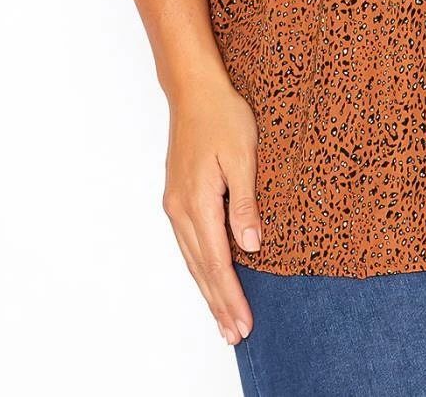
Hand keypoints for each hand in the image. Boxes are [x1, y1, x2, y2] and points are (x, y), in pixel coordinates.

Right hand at [161, 68, 263, 344]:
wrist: (194, 91)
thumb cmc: (223, 116)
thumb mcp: (243, 156)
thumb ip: (245, 203)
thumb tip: (250, 247)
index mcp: (198, 201)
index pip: (216, 261)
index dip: (230, 295)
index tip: (243, 323)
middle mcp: (181, 209)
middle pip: (201, 268)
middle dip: (219, 304)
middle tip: (234, 335)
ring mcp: (175, 204)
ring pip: (192, 259)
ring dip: (208, 291)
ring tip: (223, 320)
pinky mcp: (177, 197)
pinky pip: (188, 243)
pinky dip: (199, 268)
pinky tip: (208, 279)